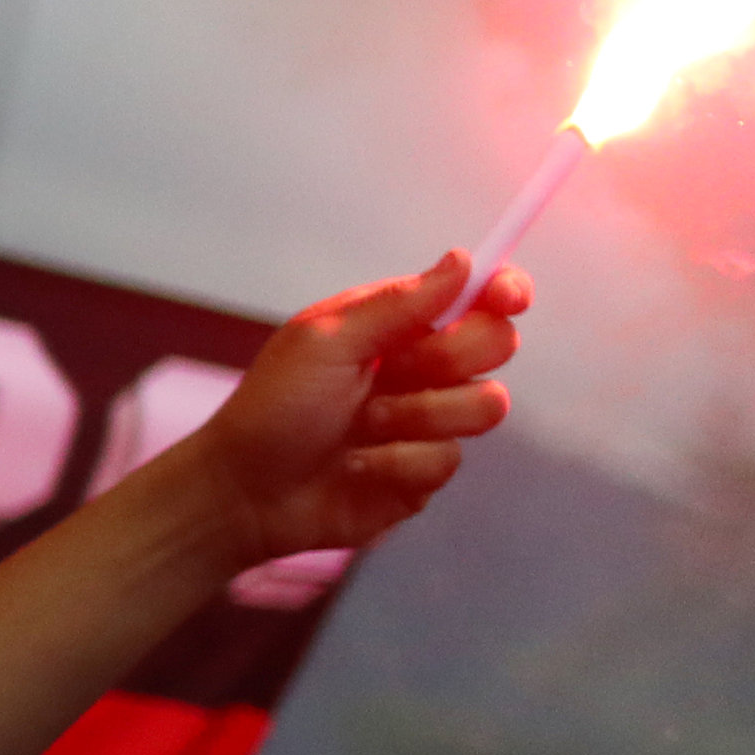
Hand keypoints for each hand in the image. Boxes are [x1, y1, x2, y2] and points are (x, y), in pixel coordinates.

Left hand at [187, 253, 526, 570]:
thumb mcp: (325, 341)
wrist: (245, 493)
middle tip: (394, 371)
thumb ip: (398, 304)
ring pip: (486, 405)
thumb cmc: (272, 408)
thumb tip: (464, 261)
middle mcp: (420, 370)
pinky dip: (398, 462)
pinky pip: (448, 460)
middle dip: (450, 357)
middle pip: (496, 344)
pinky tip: (357, 467)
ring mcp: (426, 423)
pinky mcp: (422, 473)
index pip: (476, 298)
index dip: (504, 291)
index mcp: (397, 326)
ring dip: (419, 414)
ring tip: (362, 426)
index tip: (509, 298)